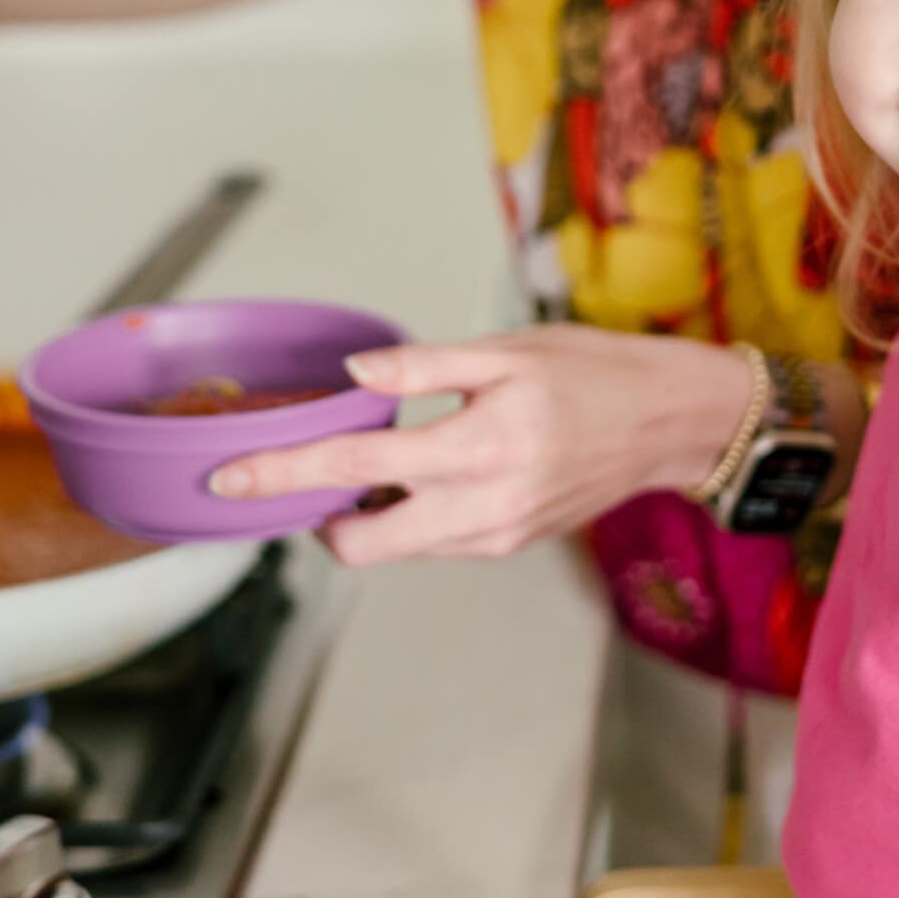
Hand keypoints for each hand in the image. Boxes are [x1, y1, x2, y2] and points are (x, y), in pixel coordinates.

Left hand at [206, 324, 754, 567]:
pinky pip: (433, 543)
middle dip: (319, 515)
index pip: (353, 468)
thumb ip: (423, 364)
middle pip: (359, 544)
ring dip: (367, 514)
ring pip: (395, 548)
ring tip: (378, 458)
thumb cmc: (596, 374)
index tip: (229, 478)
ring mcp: (494, 537)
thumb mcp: (507, 349)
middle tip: (311, 468)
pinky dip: (409, 515)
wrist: (669, 424)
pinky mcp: (506, 546)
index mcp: (476, 447)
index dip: (281, 475)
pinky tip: (424, 472)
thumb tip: (353, 373)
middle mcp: (481, 508)